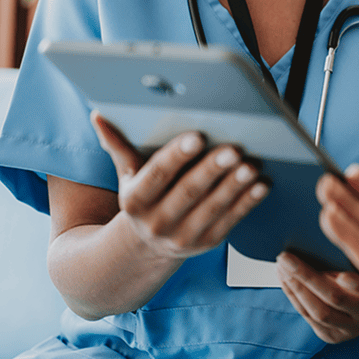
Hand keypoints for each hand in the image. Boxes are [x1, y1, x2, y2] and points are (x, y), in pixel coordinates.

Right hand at [91, 115, 268, 260]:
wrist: (147, 243)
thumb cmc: (144, 195)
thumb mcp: (127, 173)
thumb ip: (118, 145)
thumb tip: (97, 115)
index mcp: (135, 200)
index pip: (157, 174)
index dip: (177, 155)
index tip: (197, 136)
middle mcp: (156, 222)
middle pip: (188, 191)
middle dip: (212, 169)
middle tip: (234, 148)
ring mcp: (183, 237)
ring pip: (212, 208)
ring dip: (234, 186)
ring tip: (251, 165)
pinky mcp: (206, 244)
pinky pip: (230, 222)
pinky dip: (247, 203)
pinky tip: (261, 185)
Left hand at [276, 253, 358, 343]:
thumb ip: (354, 253)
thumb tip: (329, 231)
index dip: (357, 285)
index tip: (342, 275)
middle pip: (335, 298)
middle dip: (306, 277)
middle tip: (286, 257)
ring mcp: (351, 329)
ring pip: (318, 312)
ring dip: (295, 288)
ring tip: (281, 267)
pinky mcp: (333, 336)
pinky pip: (309, 317)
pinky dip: (294, 297)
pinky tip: (285, 280)